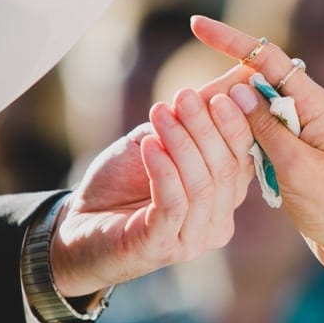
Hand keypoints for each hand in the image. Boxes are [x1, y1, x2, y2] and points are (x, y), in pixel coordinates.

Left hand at [50, 88, 253, 296]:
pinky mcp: (163, 247)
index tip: (224, 91)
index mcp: (226, 198)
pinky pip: (173, 203)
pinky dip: (163, 170)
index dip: (237, 123)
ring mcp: (194, 239)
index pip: (244, 158)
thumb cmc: (124, 180)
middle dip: (205, 127)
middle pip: (226, 169)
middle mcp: (218, 223)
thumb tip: (238, 75)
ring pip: (202, 185)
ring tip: (160, 112)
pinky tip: (149, 145)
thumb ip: (197, 116)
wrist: (79, 223)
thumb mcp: (162, 138)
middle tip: (184, 95)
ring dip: (182, 143)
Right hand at [190, 15, 323, 276]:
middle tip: (184, 100)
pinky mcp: (289, 149)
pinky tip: (210, 140)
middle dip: (220, 81)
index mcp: (315, 105)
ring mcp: (298, 129)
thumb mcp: (296, 167)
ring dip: (223, 110)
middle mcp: (306, 110)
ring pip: (252, 106)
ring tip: (190, 119)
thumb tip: (236, 91)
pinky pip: (255, 130)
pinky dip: (233, 132)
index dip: (231, 40)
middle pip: (257, 79)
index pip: (269, 59)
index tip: (197, 26)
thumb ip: (266, 128)